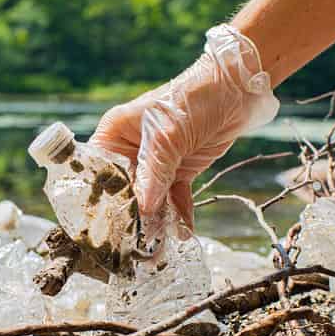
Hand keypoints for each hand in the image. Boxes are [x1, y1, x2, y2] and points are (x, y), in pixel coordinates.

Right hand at [90, 24, 278, 238]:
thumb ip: (154, 172)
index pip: (96, 171)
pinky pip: (174, 198)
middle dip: (129, 217)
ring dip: (155, 221)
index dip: (97, 198)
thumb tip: (144, 209)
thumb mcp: (169, 135)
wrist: (238, 88)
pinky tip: (182, 233)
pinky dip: (179, 215)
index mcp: (114, 134)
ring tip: (159, 247)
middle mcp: (129, 150)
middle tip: (132, 245)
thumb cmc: (193, 98)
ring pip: (149, 199)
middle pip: (122, 190)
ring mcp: (155, 162)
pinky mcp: (179, 170)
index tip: (100, 226)